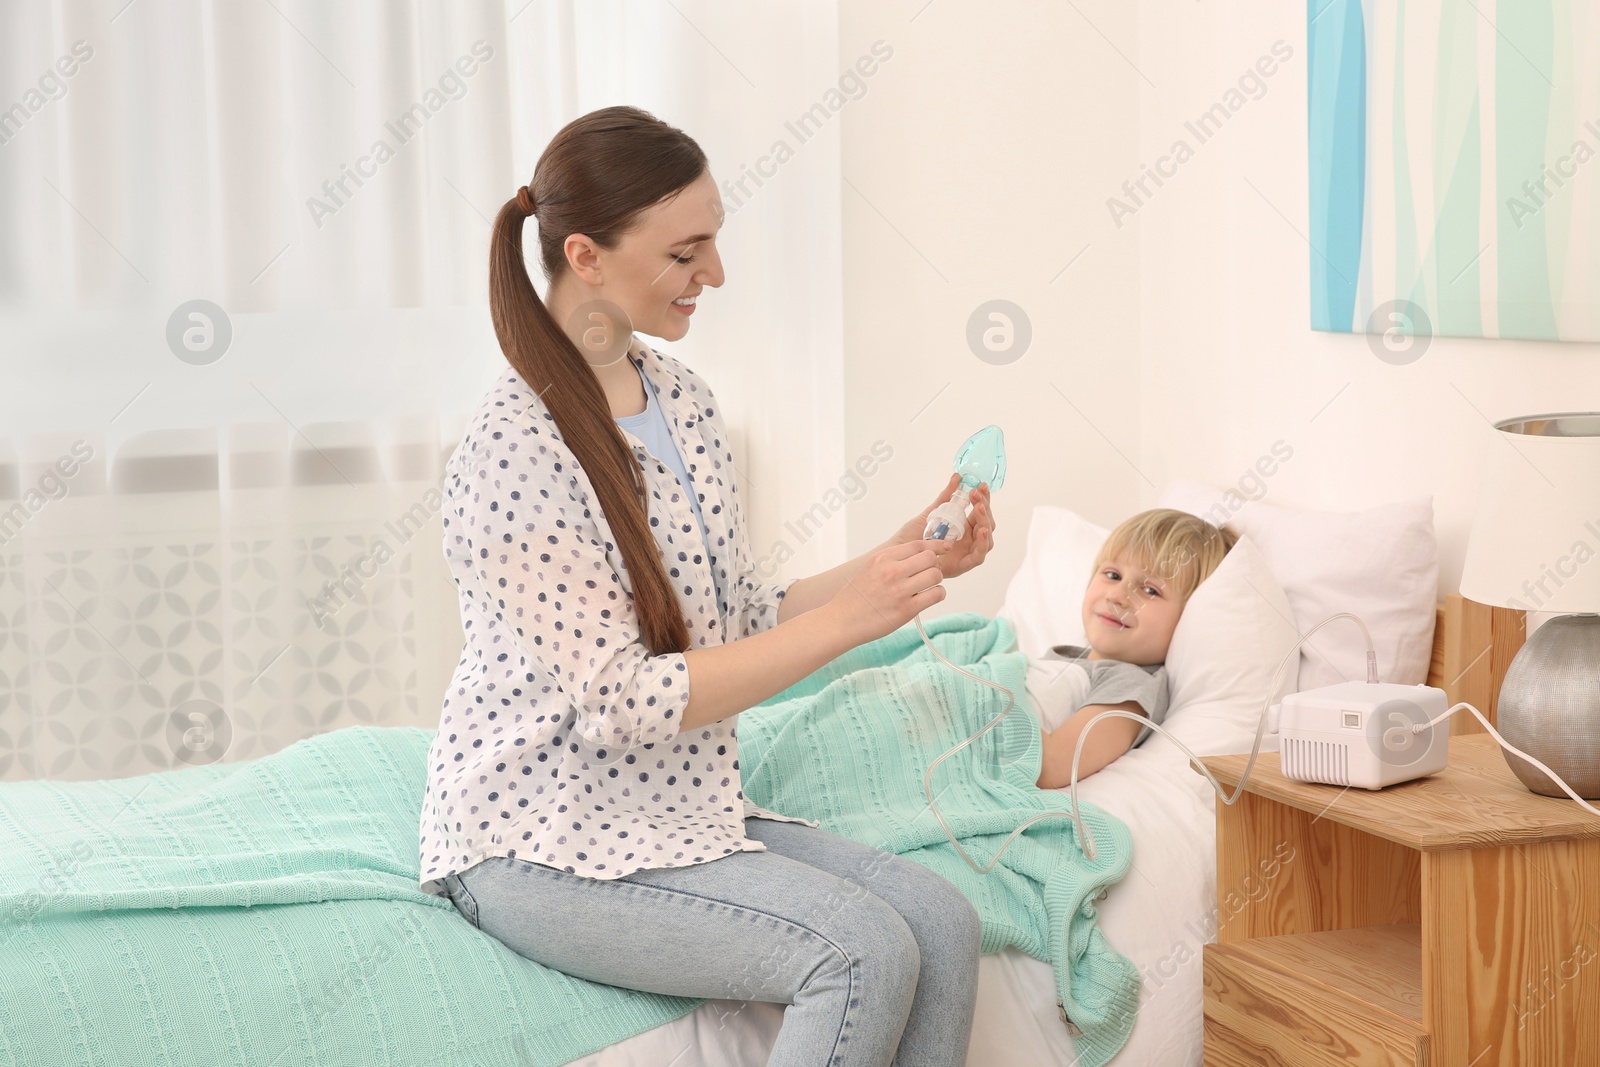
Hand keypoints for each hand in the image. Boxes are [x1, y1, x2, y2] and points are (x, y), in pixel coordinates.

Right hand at [825, 540, 951, 644]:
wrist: (842, 620)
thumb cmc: (856, 597)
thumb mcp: (870, 568)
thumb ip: (892, 561)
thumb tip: (920, 555)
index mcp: (883, 558)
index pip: (918, 544)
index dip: (935, 545)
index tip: (944, 548)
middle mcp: (892, 571)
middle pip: (930, 558)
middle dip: (935, 565)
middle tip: (929, 574)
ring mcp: (900, 590)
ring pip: (936, 575)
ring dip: (937, 581)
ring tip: (928, 587)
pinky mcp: (907, 609)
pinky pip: (936, 595)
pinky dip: (937, 595)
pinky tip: (929, 598)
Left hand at [883, 473, 995, 579]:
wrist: (899, 555)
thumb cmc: (913, 538)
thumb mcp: (931, 513)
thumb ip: (945, 497)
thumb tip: (956, 477)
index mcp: (963, 527)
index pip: (980, 512)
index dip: (983, 499)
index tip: (981, 486)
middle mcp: (968, 540)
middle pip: (986, 524)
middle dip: (984, 507)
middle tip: (976, 494)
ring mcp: (966, 553)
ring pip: (986, 539)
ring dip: (986, 522)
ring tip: (979, 508)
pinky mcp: (962, 565)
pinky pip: (978, 557)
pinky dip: (983, 543)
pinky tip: (982, 530)